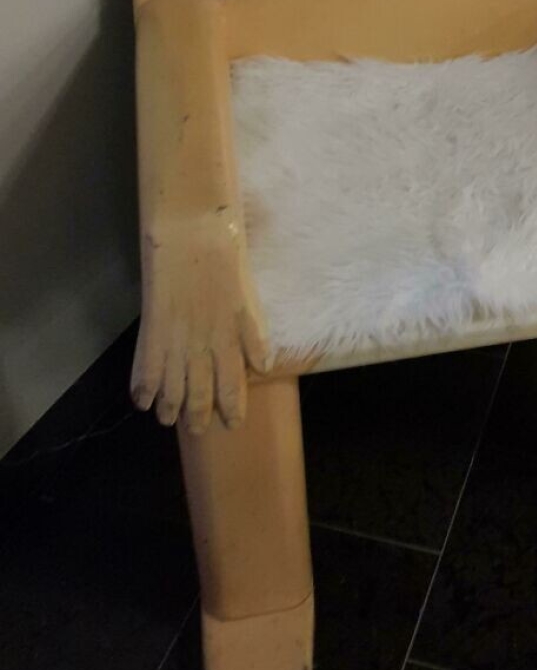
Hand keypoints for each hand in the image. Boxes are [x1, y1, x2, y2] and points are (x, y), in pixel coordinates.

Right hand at [130, 215, 270, 433]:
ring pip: (173, 389)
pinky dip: (143, 390)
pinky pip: (146, 371)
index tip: (232, 424)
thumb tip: (262, 368)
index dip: (232, 409)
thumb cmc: (225, 264)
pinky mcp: (153, 333)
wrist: (192, 239)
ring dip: (170, 408)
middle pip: (200, 394)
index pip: (233, 387)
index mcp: (231, 341)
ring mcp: (176, 343)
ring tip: (167, 419)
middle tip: (197, 430)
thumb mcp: (248, 303)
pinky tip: (141, 402)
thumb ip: (253, 338)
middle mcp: (204, 349)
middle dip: (198, 417)